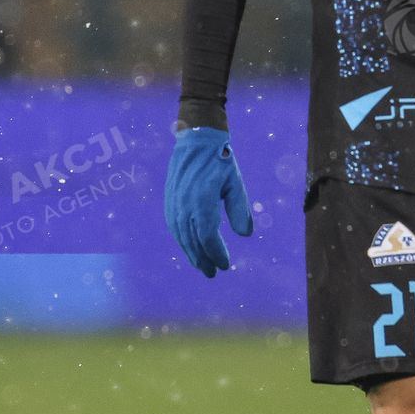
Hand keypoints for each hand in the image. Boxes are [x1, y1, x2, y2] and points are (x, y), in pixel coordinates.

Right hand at [163, 127, 253, 277]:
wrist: (195, 140)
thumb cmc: (220, 161)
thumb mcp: (235, 183)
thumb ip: (239, 209)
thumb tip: (245, 235)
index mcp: (202, 200)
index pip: (207, 236)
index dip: (216, 253)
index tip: (226, 265)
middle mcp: (184, 205)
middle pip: (193, 241)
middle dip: (203, 259)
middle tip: (213, 273)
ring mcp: (174, 203)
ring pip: (181, 236)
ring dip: (191, 253)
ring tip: (202, 266)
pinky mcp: (169, 201)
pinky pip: (174, 227)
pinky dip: (183, 241)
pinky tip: (190, 248)